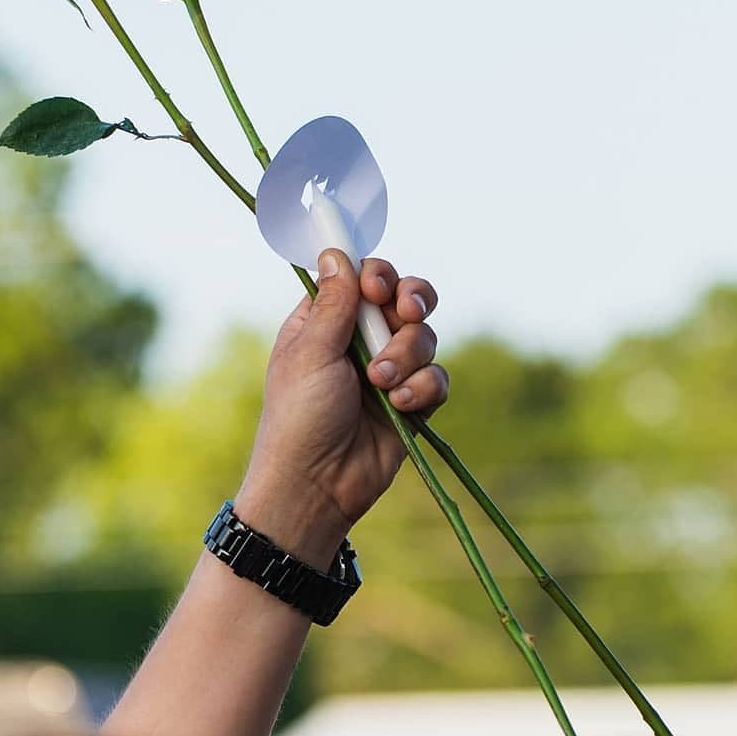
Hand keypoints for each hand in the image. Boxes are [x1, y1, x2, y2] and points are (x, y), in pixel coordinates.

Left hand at [235, 249, 447, 568]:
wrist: (317, 486)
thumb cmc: (299, 417)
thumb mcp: (311, 353)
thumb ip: (335, 302)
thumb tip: (337, 250)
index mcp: (326, 320)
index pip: (363, 276)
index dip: (377, 275)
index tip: (376, 289)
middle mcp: (359, 339)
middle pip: (404, 296)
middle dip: (410, 302)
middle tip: (403, 313)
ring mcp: (389, 369)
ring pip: (425, 334)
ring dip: (408, 354)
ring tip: (382, 383)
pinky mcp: (412, 401)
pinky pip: (437, 376)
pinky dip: (424, 387)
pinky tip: (402, 406)